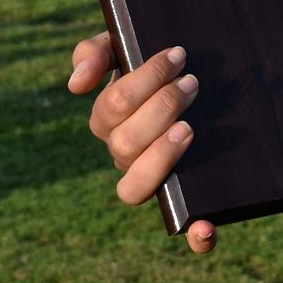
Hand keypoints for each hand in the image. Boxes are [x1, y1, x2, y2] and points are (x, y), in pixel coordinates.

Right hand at [68, 31, 217, 252]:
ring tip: (189, 127)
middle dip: (160, 109)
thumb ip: (95, 53)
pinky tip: (206, 229)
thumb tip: (77, 85)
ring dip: (160, 160)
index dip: (143, 83)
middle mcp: (125, 157)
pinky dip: (194, 234)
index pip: (111, 110)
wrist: (198, 81)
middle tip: (192, 83)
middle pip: (124, 145)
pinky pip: (183, 228)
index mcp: (110, 124)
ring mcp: (152, 181)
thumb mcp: (123, 48)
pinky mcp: (186, 201)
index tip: (179, 57)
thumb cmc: (154, 65)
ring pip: (134, 189)